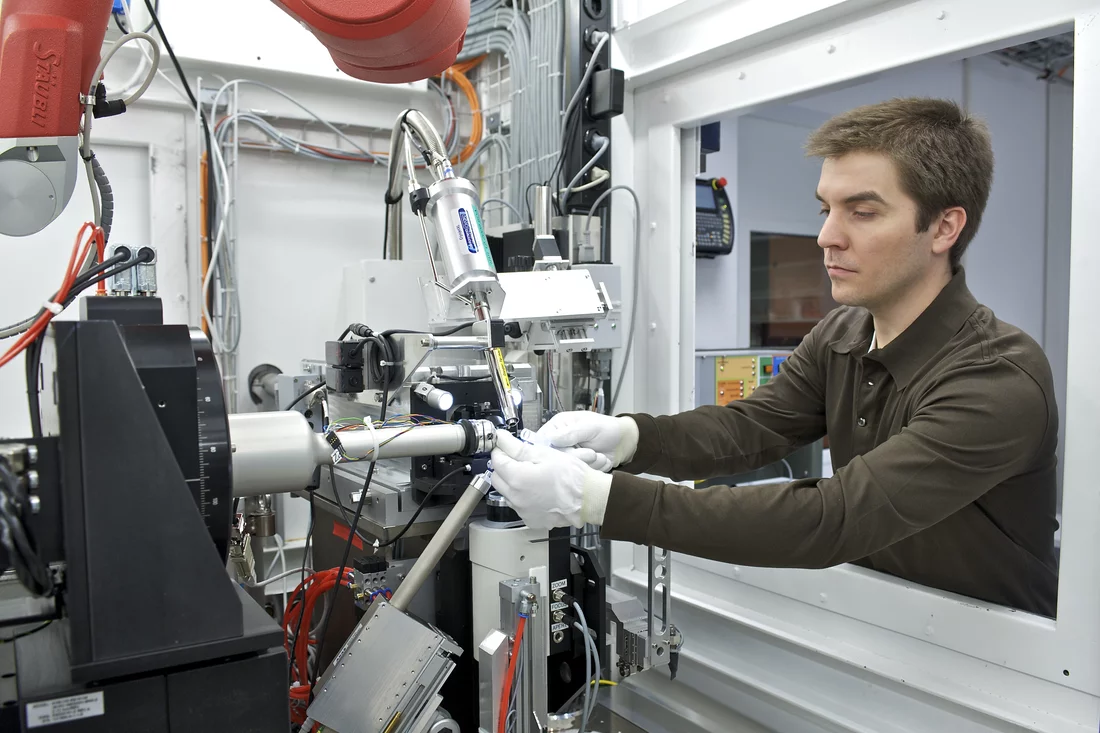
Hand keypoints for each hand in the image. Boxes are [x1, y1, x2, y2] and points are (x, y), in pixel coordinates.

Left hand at [490, 431, 611, 528]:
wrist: (588, 499)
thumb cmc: (572, 477)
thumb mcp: (545, 454)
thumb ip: (518, 447)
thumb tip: (502, 438)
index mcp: (517, 478)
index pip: (496, 460)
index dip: (501, 450)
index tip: (507, 447)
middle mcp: (516, 497)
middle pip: (497, 478)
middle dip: (504, 467)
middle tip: (521, 460)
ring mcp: (523, 510)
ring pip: (507, 493)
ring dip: (513, 483)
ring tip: (533, 476)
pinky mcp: (530, 519)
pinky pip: (519, 506)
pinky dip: (523, 497)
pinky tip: (537, 491)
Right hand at [536, 412, 638, 471]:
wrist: (624, 442)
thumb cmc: (607, 428)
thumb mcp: (590, 426)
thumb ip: (572, 433)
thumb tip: (552, 439)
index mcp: (558, 427)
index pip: (544, 441)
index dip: (554, 450)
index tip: (570, 451)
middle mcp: (560, 442)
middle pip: (556, 458)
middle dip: (578, 457)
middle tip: (592, 453)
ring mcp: (568, 456)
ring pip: (567, 468)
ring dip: (588, 464)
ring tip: (599, 456)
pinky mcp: (577, 468)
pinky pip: (578, 474)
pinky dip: (593, 469)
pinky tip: (601, 461)